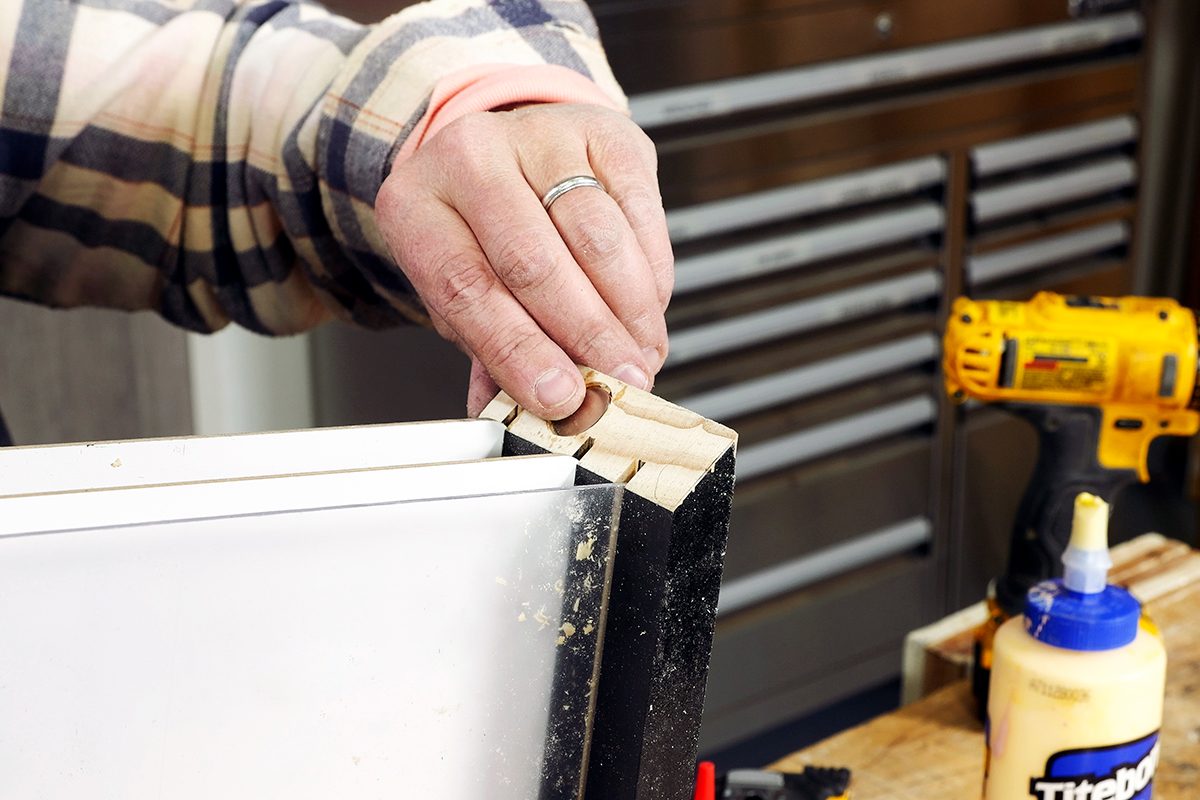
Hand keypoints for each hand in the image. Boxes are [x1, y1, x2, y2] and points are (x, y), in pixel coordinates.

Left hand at [374, 103, 672, 419]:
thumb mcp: (462, 291)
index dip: (518, 349)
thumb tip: (527, 414)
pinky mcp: (604, 131)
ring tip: (641, 355)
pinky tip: (648, 310)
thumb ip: (490, 351)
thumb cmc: (481, 233)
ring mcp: (539, 136)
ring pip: (596, 237)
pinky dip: (651, 275)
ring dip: (629, 311)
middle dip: (585, 336)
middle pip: (532, 261)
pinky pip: (640, 213)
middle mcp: (471, 156)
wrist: (511, 149)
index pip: (465, 286)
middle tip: (617, 382)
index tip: (560, 398)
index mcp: (416, 204)